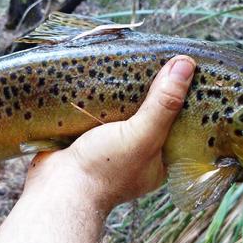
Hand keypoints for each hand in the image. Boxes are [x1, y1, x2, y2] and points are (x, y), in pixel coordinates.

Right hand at [25, 55, 195, 212]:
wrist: (56, 188)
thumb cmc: (103, 170)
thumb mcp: (142, 135)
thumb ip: (164, 103)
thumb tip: (185, 65)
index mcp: (158, 158)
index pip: (179, 121)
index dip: (183, 95)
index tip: (185, 66)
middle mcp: (136, 151)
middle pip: (151, 111)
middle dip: (152, 87)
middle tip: (157, 54)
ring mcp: (109, 143)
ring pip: (122, 108)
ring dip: (123, 88)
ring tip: (131, 56)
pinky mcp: (85, 134)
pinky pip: (97, 109)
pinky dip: (99, 94)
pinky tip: (101, 72)